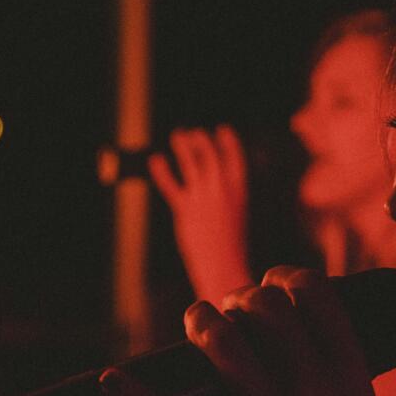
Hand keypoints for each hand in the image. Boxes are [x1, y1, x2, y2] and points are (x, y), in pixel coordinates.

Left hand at [100, 266, 395, 395]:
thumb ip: (323, 372)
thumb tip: (273, 325)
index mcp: (351, 377)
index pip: (317, 296)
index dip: (288, 277)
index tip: (276, 283)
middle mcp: (315, 395)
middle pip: (267, 310)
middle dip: (244, 297)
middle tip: (236, 312)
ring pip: (226, 345)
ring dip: (205, 320)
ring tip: (202, 322)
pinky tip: (111, 381)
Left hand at [151, 126, 253, 303]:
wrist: (225, 266)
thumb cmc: (234, 247)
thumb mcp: (239, 215)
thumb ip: (228, 196)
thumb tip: (217, 182)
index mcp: (240, 190)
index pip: (235, 157)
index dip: (228, 141)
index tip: (222, 129)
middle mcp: (221, 188)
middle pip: (210, 155)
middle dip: (202, 141)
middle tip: (195, 133)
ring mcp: (202, 197)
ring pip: (191, 163)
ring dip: (184, 147)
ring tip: (179, 136)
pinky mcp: (185, 209)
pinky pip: (171, 185)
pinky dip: (162, 171)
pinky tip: (156, 160)